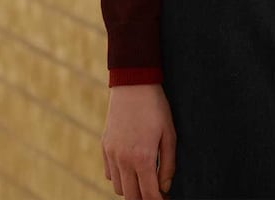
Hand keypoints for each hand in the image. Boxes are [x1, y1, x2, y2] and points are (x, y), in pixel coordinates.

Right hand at [102, 84, 175, 198]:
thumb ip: (168, 165)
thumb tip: (165, 188)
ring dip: (131, 190)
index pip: (149, 194)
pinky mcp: (104, 146)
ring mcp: (111, 154)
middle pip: (131, 197)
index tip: (165, 199)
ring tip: (145, 181)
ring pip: (118, 188)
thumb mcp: (170, 135)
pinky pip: (109, 174)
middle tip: (156, 193)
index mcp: (143, 158)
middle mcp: (123, 159)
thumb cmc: (156, 108)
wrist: (133, 84)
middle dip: (144, 199)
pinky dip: (120, 178)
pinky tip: (132, 169)